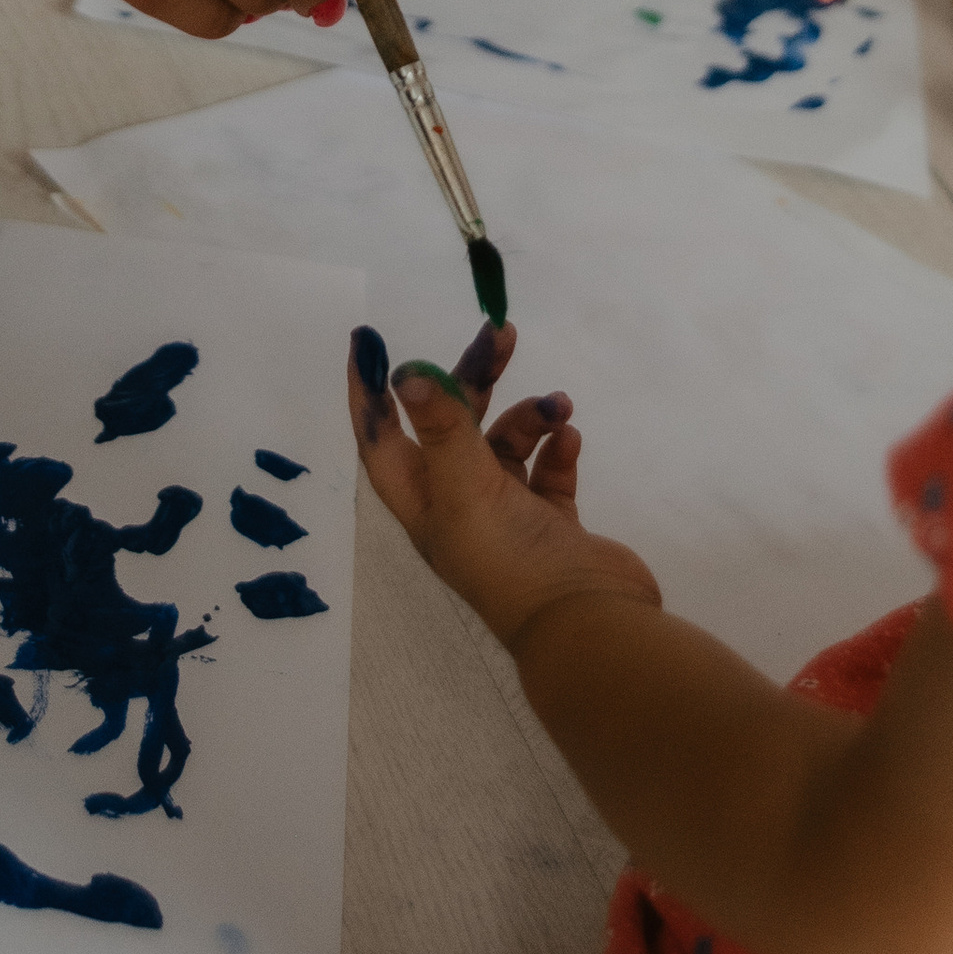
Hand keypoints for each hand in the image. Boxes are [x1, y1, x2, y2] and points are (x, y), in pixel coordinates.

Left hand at [346, 318, 659, 653]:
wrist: (586, 620)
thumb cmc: (510, 558)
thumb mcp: (465, 487)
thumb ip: (442, 427)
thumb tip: (405, 374)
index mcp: (423, 502)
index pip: (381, 438)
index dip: (370, 393)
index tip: (366, 341)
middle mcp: (457, 505)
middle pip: (453, 424)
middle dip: (474, 378)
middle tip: (501, 333)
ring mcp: (507, 513)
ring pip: (507, 442)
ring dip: (530, 416)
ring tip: (558, 407)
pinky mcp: (552, 520)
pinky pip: (548, 468)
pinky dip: (556, 448)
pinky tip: (569, 439)